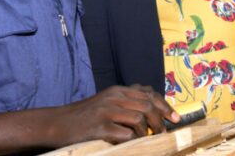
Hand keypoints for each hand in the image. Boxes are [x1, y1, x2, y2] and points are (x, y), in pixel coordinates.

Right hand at [48, 85, 179, 144]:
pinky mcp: (100, 127)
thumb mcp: (108, 102)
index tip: (176, 118)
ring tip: (148, 139)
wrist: (58, 123)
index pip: (149, 94)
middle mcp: (114, 98)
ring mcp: (106, 111)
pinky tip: (132, 144)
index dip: (165, 107)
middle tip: (164, 132)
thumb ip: (128, 101)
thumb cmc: (86, 116)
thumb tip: (155, 108)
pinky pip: (125, 134)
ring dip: (148, 131)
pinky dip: (133, 140)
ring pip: (139, 118)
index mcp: (118, 91)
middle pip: (147, 105)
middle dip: (161, 120)